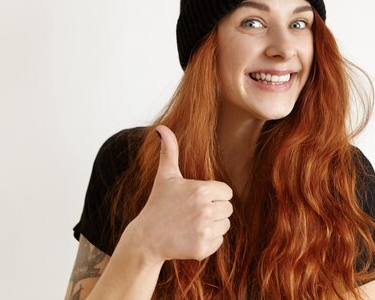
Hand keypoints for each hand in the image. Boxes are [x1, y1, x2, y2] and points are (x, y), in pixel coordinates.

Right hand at [129, 125, 233, 261]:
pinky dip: (208, 241)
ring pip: (225, 225)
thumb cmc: (158, 204)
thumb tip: (162, 127)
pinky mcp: (203, 248)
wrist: (146, 238)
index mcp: (201, 190)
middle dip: (214, 211)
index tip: (197, 199)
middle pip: (228, 209)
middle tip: (192, 213)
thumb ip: (169, 151)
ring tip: (191, 224)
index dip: (214, 195)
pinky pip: (219, 241)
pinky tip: (190, 237)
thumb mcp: (165, 176)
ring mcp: (204, 230)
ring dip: (213, 225)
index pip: (226, 192)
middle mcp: (205, 210)